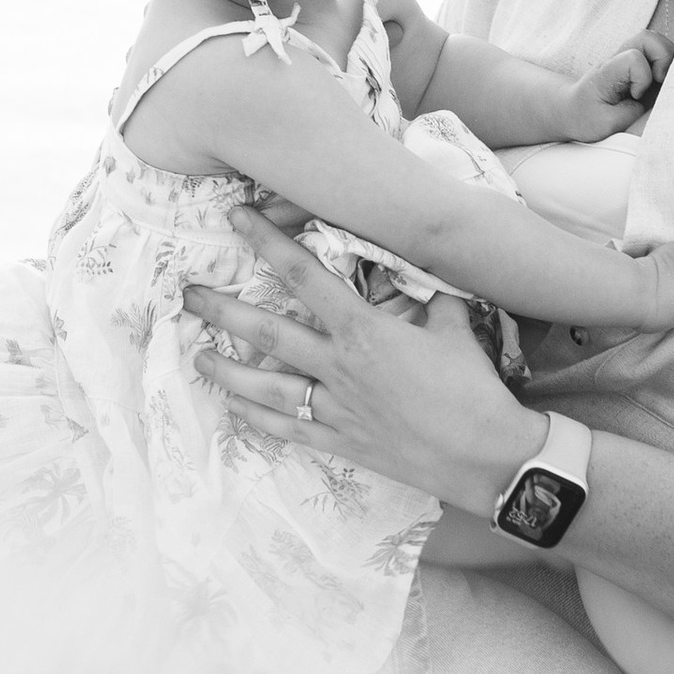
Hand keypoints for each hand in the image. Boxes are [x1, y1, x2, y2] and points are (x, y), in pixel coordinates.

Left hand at [181, 207, 543, 517]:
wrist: (485, 455)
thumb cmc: (473, 387)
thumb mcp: (453, 325)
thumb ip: (425, 294)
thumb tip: (413, 269)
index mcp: (363, 330)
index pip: (305, 275)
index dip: (267, 243)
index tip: (236, 218)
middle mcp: (339, 367)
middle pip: (268, 332)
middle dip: (222, 310)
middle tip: (188, 293)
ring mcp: (335, 408)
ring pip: (266, 385)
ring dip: (226, 368)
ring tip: (195, 352)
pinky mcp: (341, 442)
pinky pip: (288, 428)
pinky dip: (257, 417)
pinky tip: (233, 406)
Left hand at [562, 27, 673, 140]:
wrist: (574, 109)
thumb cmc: (586, 116)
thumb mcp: (605, 124)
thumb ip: (629, 115)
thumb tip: (651, 106)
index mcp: (608, 71)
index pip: (633, 58)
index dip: (643, 77)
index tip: (636, 96)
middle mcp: (620, 58)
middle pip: (649, 38)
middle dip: (664, 58)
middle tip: (661, 81)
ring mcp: (630, 58)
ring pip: (658, 42)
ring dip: (668, 60)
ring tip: (663, 82)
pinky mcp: (640, 64)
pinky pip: (660, 52)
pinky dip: (668, 64)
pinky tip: (663, 83)